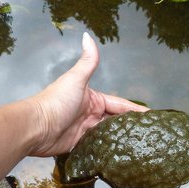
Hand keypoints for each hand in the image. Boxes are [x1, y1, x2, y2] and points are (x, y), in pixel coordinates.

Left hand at [29, 33, 147, 156]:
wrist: (35, 127)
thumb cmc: (56, 102)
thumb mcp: (76, 79)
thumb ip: (88, 61)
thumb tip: (88, 35)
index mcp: (94, 99)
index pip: (121, 104)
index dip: (136, 110)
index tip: (153, 116)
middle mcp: (92, 114)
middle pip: (117, 120)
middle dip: (132, 125)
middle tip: (150, 133)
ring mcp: (87, 130)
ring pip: (110, 133)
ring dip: (123, 137)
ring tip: (141, 144)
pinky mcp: (82, 144)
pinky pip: (100, 146)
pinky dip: (110, 148)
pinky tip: (123, 152)